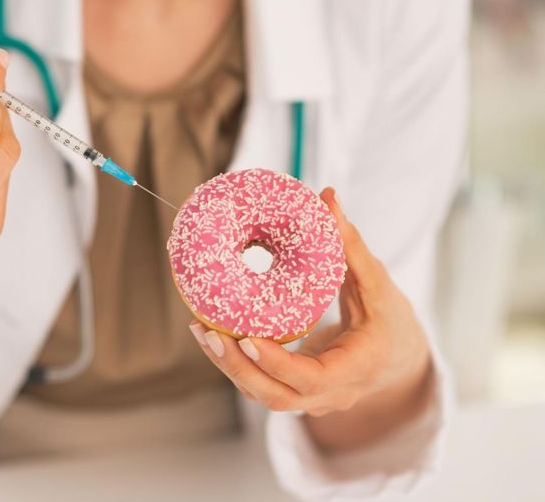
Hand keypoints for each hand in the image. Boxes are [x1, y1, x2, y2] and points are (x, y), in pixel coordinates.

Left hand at [190, 188, 432, 448]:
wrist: (396, 362)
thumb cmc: (390, 322)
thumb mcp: (379, 286)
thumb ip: (351, 245)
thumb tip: (328, 196)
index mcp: (354, 371)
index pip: (311, 378)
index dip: (276, 363)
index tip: (247, 339)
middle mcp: (328, 394)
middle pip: (274, 395)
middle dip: (237, 366)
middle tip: (207, 331)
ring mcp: (307, 399)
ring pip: (260, 393)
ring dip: (227, 365)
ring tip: (199, 329)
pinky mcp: (290, 391)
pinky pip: (257, 384)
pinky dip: (234, 363)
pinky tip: (210, 334)